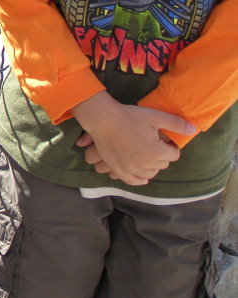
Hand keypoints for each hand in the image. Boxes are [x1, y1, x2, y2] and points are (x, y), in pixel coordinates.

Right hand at [71, 92, 196, 185]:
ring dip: (151, 165)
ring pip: (150, 173)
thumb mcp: (155, 116)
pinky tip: (142, 174)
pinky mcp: (119, 170)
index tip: (161, 137)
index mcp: (157, 152)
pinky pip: (134, 181)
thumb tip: (194, 130)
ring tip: (144, 152)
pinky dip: (140, 178)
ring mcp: (131, 169)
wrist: (103, 119)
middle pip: (163, 164)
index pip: (174, 154)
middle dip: (161, 154)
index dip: (170, 145)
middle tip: (150, 141)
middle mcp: (146, 164)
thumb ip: (177, 124)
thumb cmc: (130, 116)